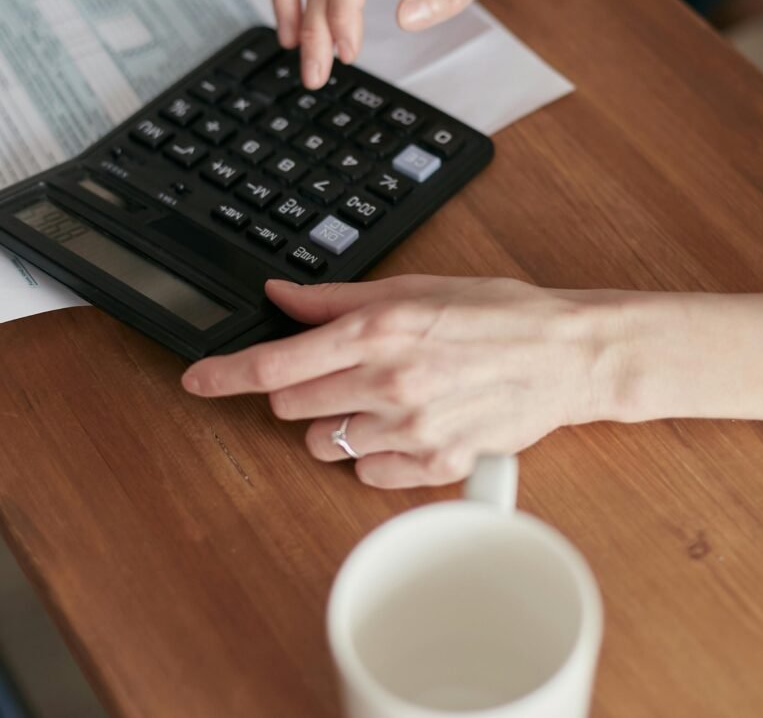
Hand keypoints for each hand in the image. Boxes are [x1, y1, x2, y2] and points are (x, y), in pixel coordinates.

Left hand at [182, 275, 625, 487]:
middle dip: (299, 391)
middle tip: (336, 373)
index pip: (275, 365)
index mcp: (376, 332)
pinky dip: (376, 453)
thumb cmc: (497, 315)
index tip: (197, 379)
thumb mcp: (416, 288)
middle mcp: (385, 383)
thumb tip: (281, 296)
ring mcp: (410, 430)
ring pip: (325, 444)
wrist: (565, 355)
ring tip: (383, 399)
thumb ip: (338, 299)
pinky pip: (369, 473)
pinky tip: (408, 426)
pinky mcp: (435, 465)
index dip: (224, 374)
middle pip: (290, 407)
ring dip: (338, 424)